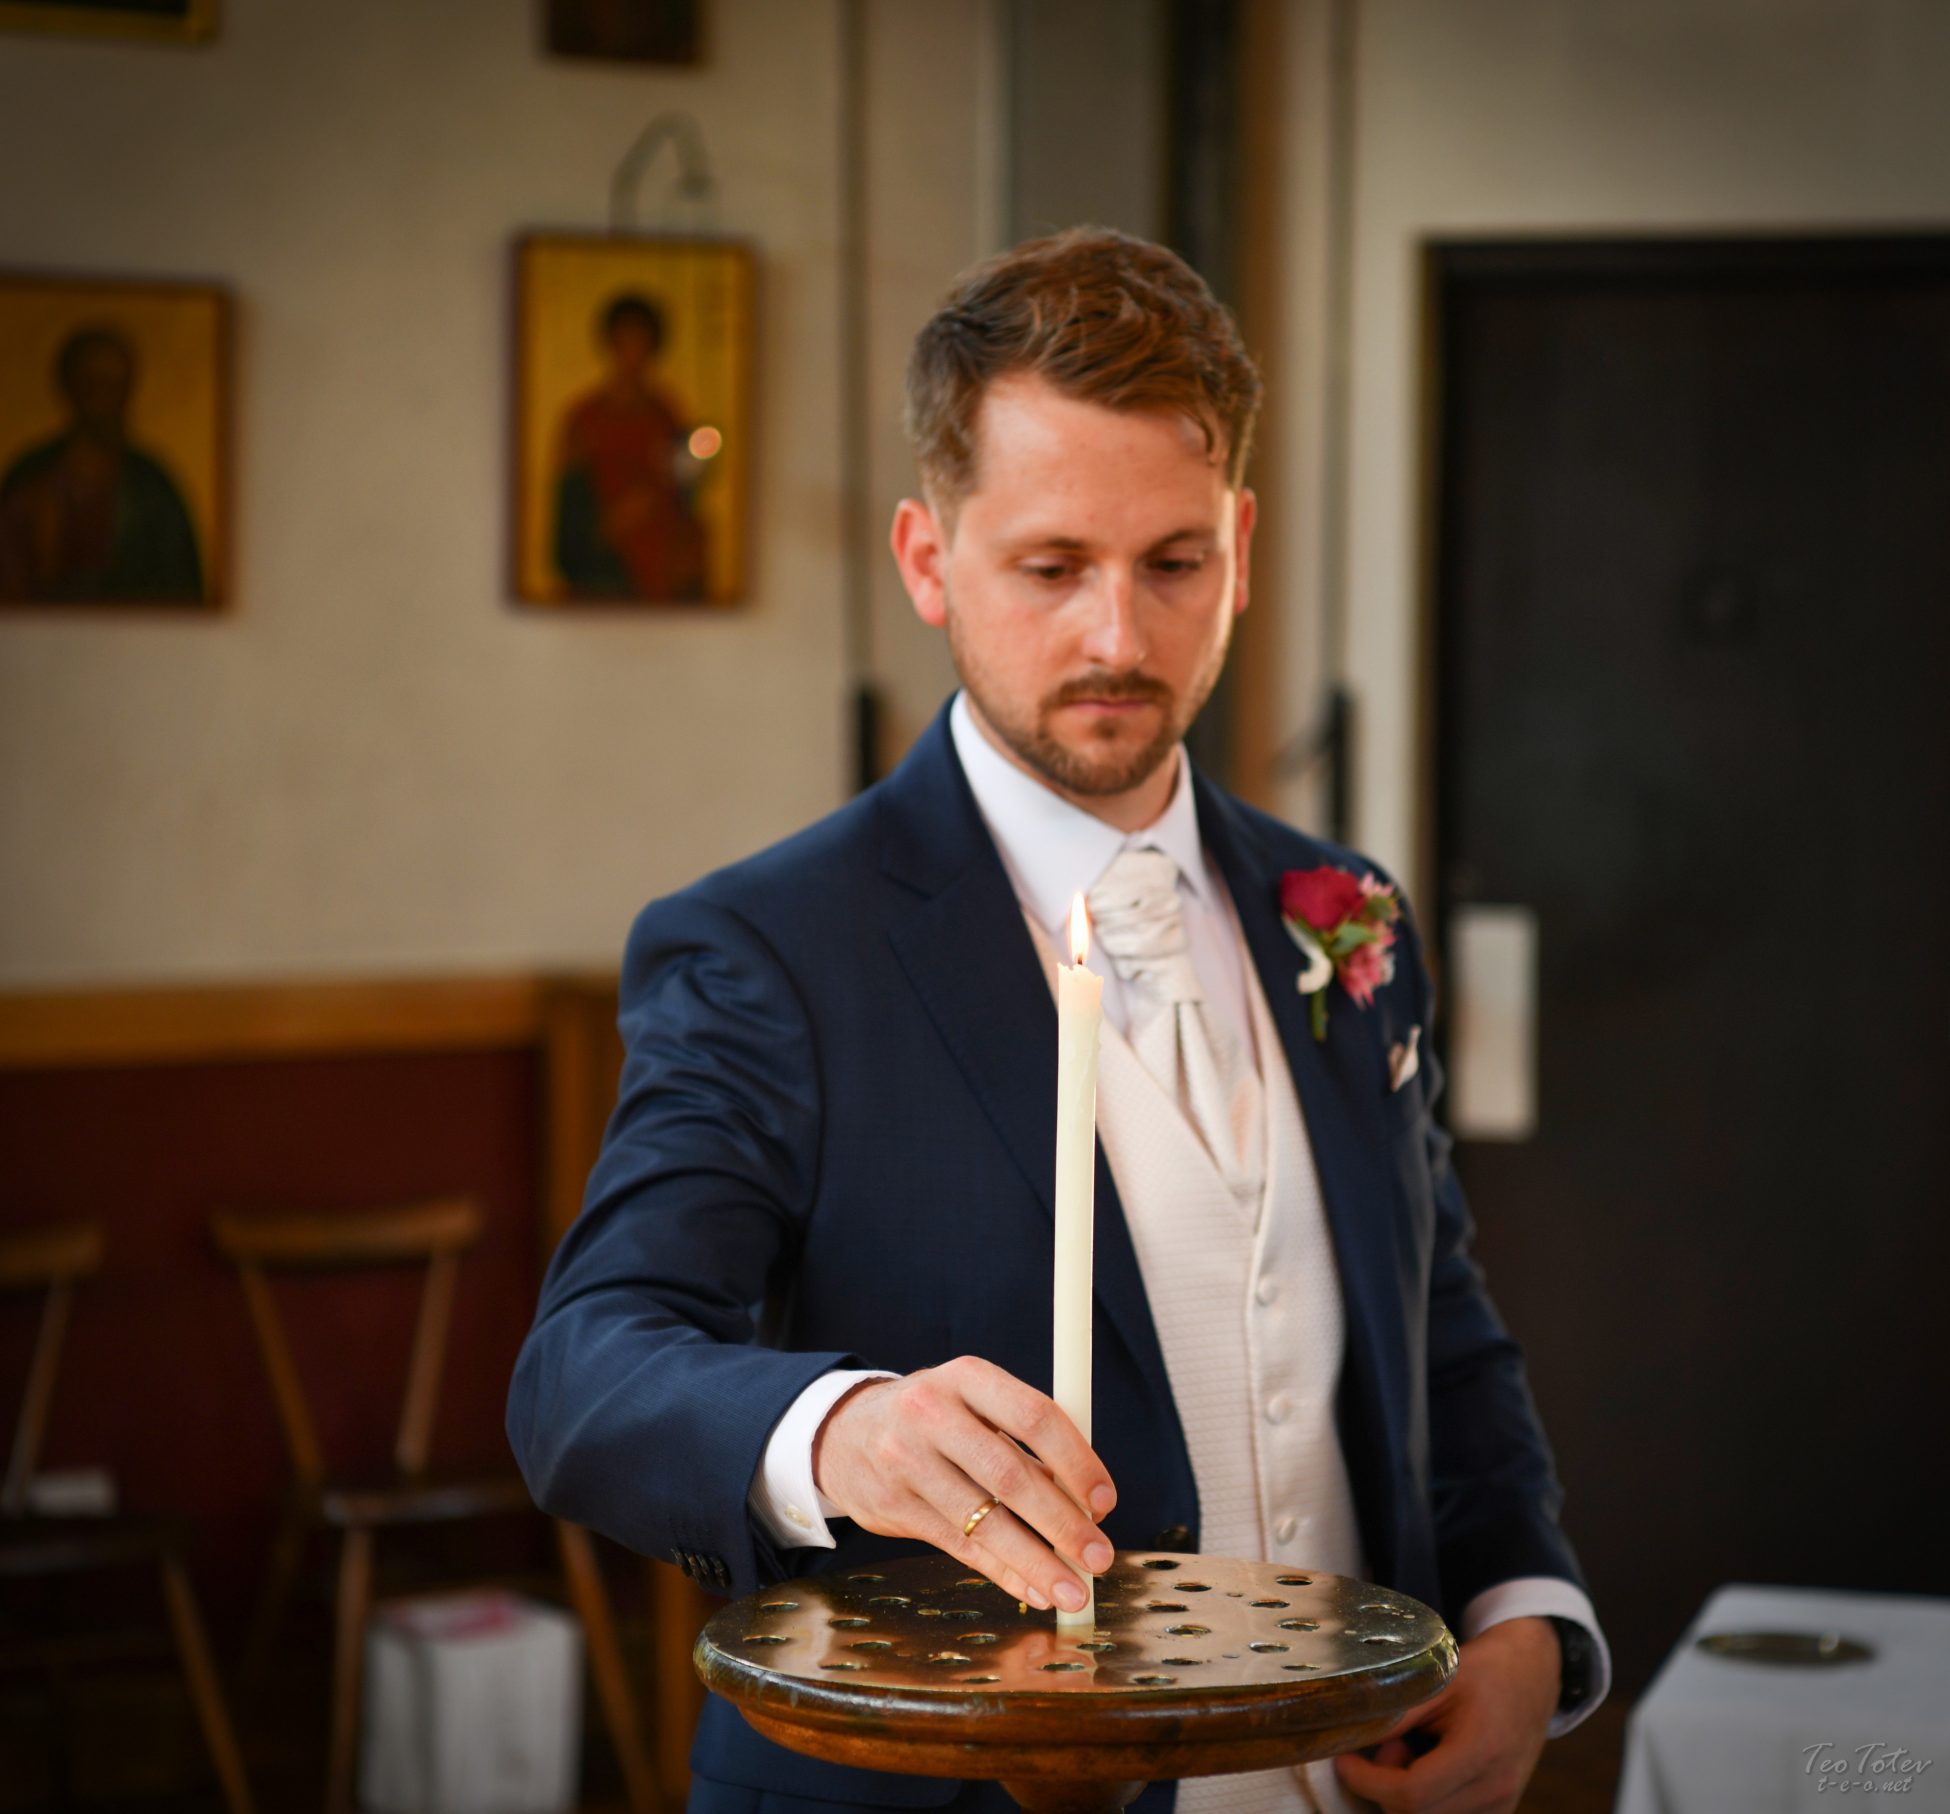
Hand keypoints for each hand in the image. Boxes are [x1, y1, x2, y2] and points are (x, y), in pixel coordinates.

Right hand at [811, 1357, 1116, 1612]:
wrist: (844, 1433)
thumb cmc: (934, 1419)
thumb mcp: (974, 1407)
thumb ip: (1026, 1446)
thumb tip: (1088, 1506)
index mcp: (967, 1376)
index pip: (1034, 1415)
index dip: (1076, 1460)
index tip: (1105, 1500)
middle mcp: (932, 1413)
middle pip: (1009, 1474)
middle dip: (1062, 1523)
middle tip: (1100, 1556)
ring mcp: (906, 1460)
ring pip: (984, 1521)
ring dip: (1037, 1562)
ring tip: (1074, 1589)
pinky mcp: (893, 1505)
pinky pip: (960, 1548)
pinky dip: (1003, 1572)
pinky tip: (1033, 1588)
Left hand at [1333, 1616, 1559, 1811]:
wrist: (1530, 1679)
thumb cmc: (1482, 1673)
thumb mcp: (1435, 1679)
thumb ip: (1395, 1713)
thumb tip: (1348, 1735)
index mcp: (1480, 1752)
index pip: (1410, 1794)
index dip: (1367, 1780)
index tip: (1345, 1758)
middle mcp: (1496, 1789)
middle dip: (1384, 1785)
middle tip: (1391, 1744)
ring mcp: (1501, 1807)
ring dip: (1405, 1795)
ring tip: (1415, 1751)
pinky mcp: (1498, 1813)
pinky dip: (1426, 1801)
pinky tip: (1431, 1766)